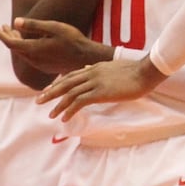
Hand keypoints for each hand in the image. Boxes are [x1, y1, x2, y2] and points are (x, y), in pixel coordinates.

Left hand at [0, 18, 109, 74]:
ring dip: (17, 42)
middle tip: (4, 27)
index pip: (11, 43)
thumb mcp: (54, 27)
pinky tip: (30, 42)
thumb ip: (34, 25)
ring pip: (22, 53)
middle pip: (15, 48)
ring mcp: (39, 65)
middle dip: (8, 37)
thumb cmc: (72, 39)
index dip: (2, 35)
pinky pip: (30, 57)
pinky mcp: (45, 67)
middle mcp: (33, 59)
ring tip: (15, 32)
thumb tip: (15, 22)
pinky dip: (25, 48)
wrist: (85, 58)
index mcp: (33, 49)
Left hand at [36, 56, 166, 120]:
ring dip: (58, 104)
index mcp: (96, 68)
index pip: (72, 75)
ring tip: (50, 114)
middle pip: (66, 82)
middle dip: (51, 92)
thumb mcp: (115, 67)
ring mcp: (95, 82)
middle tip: (39, 100)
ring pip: (70, 93)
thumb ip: (102, 70)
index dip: (59, 83)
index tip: (50, 89)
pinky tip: (65, 118)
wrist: (145, 72)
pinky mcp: (100, 92)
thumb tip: (92, 70)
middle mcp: (92, 73)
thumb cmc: (135, 71)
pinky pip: (80, 102)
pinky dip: (70, 110)